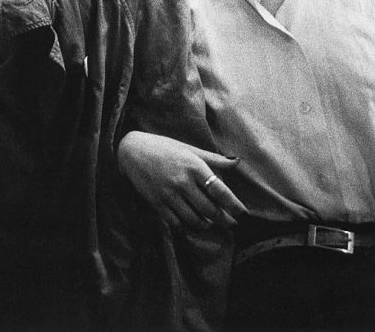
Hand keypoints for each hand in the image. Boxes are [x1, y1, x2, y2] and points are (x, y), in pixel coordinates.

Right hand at [118, 131, 248, 230]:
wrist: (132, 152)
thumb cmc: (164, 147)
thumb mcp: (189, 149)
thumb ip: (214, 159)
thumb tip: (237, 161)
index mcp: (194, 166)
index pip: (219, 191)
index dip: (234, 205)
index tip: (243, 214)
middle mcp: (183, 182)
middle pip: (209, 209)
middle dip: (224, 220)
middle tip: (232, 224)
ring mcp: (169, 195)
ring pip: (194, 219)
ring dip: (206, 225)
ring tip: (212, 224)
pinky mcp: (157, 204)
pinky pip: (176, 223)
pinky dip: (187, 228)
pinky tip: (192, 225)